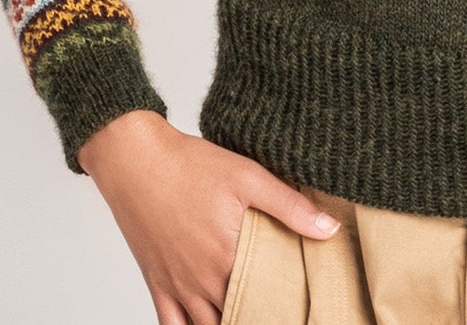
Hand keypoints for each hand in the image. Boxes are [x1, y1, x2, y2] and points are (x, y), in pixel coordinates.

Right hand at [76, 110, 340, 324]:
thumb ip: (290, 206)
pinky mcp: (157, 283)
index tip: (302, 306)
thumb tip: (330, 230)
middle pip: (237, 317)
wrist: (136, 159)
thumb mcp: (247, 176)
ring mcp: (178, 286)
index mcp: (230, 257)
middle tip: (278, 308)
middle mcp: (203, 281)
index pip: (267, 299)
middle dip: (260, 314)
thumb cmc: (190, 164)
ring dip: (229, 324)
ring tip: (251, 315)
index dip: (285, 305)